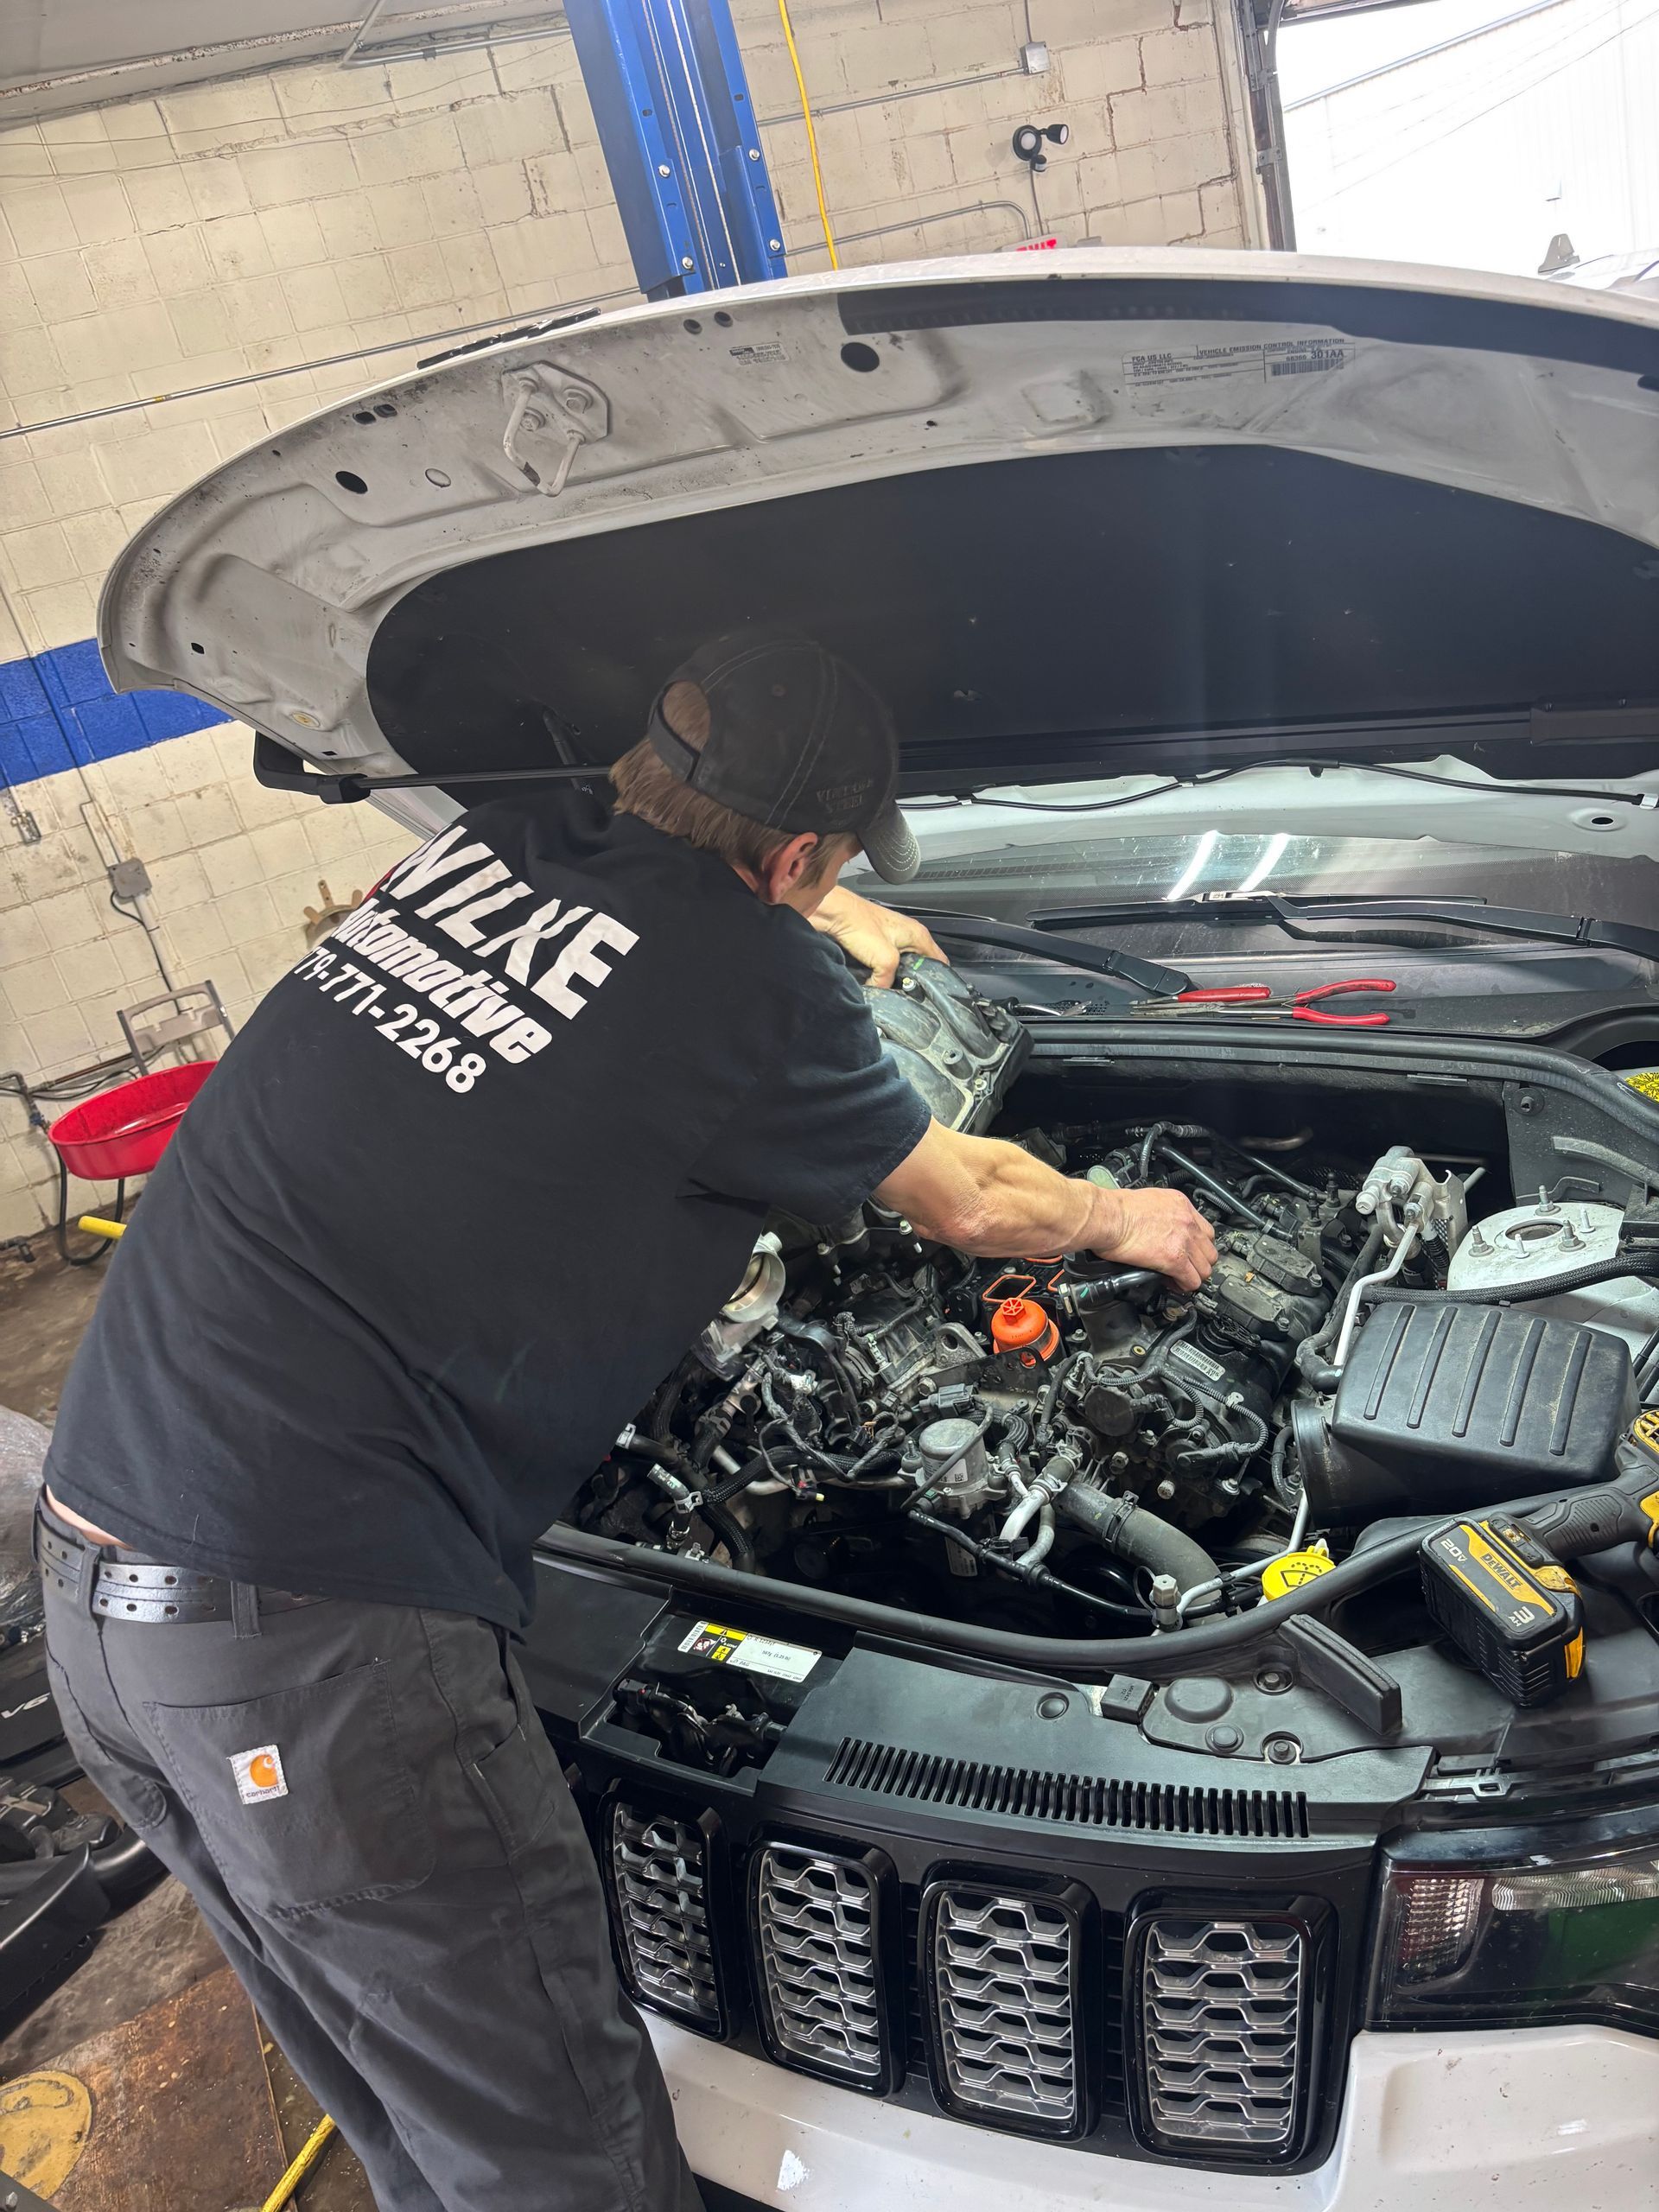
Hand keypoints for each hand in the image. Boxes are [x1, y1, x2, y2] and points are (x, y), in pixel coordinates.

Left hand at [808, 886, 947, 988]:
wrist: (832, 913)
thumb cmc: (859, 924)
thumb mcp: (884, 958)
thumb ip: (888, 980)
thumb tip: (882, 992)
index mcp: (917, 935)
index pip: (939, 961)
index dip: (937, 979)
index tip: (931, 995)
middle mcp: (907, 936)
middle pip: (918, 967)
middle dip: (912, 982)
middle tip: (906, 997)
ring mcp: (890, 940)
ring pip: (899, 967)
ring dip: (892, 979)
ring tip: (889, 992)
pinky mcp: (874, 944)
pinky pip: (883, 964)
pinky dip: (879, 974)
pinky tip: (873, 982)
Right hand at [1085, 1185, 1216, 1291]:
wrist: (1107, 1217)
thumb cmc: (1115, 1209)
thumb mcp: (1147, 1201)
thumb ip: (1161, 1214)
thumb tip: (1158, 1227)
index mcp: (1180, 1204)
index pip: (1205, 1230)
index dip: (1198, 1245)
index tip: (1190, 1252)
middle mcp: (1187, 1221)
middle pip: (1210, 1250)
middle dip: (1199, 1262)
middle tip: (1186, 1268)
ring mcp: (1183, 1240)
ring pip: (1205, 1268)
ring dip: (1193, 1275)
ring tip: (1179, 1279)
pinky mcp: (1174, 1259)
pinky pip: (1192, 1280)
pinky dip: (1184, 1286)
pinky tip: (1174, 1284)